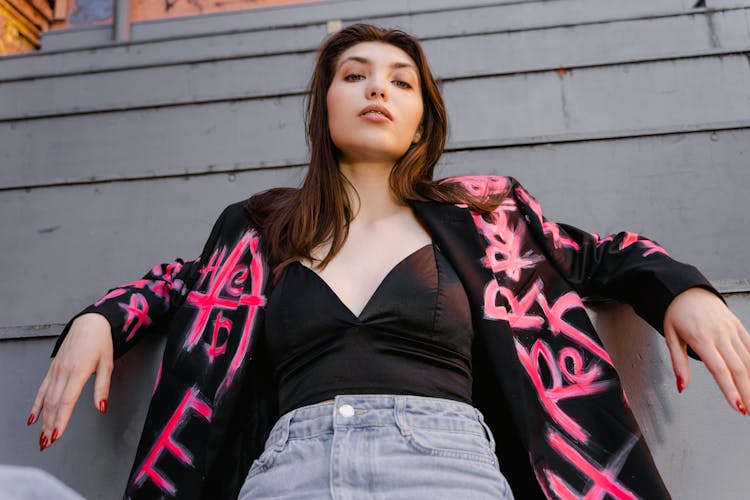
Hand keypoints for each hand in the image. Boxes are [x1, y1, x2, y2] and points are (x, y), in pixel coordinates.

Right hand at [28, 313, 113, 449]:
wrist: (90, 324)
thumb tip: (102, 408)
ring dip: (43, 420)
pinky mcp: (52, 370)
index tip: (57, 435)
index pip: (66, 400)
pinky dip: (37, 405)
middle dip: (49, 426)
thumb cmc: (101, 343)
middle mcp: (63, 372)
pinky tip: (33, 419)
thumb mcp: (108, 364)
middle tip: (47, 444)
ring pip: (46, 399)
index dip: (61, 420)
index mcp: (78, 371)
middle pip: (53, 404)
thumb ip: (103, 388)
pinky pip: (42, 390)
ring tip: (42, 437)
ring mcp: (55, 371)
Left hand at [664, 287, 749, 414]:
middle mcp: (719, 334)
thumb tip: (682, 387)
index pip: (719, 369)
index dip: (730, 389)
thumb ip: (678, 364)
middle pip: (738, 368)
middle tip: (749, 410)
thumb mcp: (671, 337)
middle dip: (746, 392)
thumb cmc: (675, 313)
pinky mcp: (738, 326)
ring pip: (748, 359)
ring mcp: (731, 329)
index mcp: (700, 338)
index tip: (737, 406)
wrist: (686, 290)